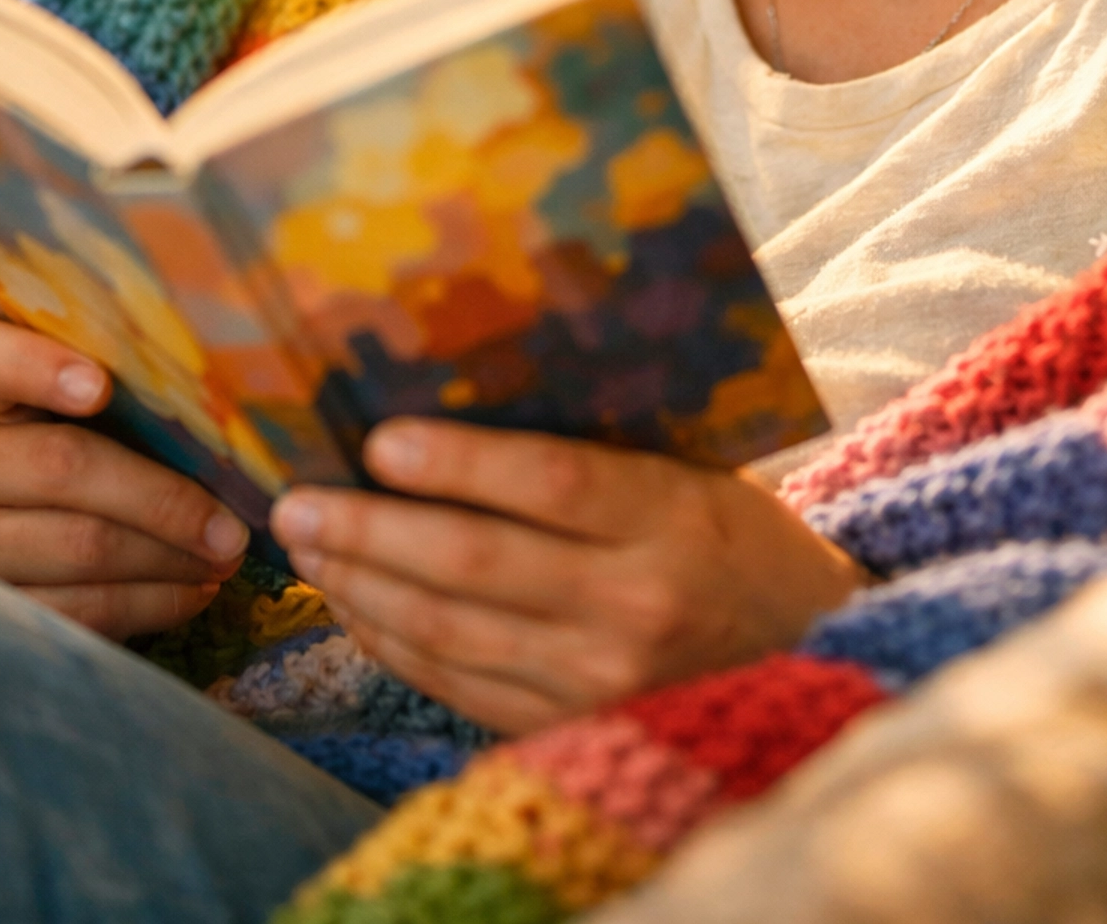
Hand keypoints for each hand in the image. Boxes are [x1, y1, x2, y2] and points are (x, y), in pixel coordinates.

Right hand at [0, 319, 249, 640]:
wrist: (14, 518)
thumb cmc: (73, 434)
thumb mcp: (84, 395)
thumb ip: (130, 383)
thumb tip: (233, 415)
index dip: (40, 370)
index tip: (101, 387)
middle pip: (62, 468)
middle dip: (163, 500)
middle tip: (233, 523)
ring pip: (78, 547)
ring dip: (167, 558)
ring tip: (226, 555)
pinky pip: (74, 610)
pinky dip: (148, 603)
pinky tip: (193, 590)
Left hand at [270, 420, 862, 733]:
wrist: (810, 652)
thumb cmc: (739, 534)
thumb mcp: (697, 468)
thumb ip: (606, 444)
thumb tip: (474, 380)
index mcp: (672, 521)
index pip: (552, 485)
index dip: (459, 465)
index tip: (377, 439)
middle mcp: (633, 608)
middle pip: (477, 567)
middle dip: (372, 531)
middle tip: (296, 500)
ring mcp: (599, 680)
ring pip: (452, 633)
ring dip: (363, 588)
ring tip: (307, 547)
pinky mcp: (573, 725)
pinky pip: (460, 686)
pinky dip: (395, 645)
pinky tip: (354, 606)